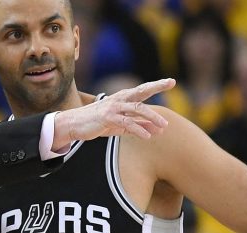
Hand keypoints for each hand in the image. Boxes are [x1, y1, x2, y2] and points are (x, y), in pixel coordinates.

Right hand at [53, 78, 174, 149]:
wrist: (74, 125)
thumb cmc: (97, 123)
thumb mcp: (120, 125)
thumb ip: (138, 125)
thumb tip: (157, 129)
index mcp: (122, 99)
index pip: (142, 91)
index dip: (157, 85)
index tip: (171, 81)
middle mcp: (119, 99)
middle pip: (141, 91)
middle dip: (156, 86)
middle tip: (171, 82)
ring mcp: (113, 107)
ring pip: (136, 108)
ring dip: (152, 117)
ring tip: (164, 126)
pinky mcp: (107, 118)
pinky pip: (126, 123)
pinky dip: (138, 129)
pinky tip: (147, 136)